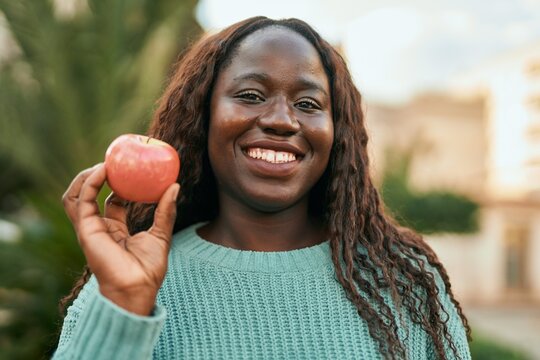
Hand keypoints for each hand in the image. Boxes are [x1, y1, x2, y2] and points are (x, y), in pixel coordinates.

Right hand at [62, 163, 179, 314]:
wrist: (138, 287)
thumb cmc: (149, 268)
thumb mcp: (161, 234)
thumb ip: (166, 210)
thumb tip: (175, 185)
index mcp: (115, 229)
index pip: (111, 199)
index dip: (118, 182)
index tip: (131, 167)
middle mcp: (100, 227)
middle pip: (89, 194)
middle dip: (98, 175)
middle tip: (116, 161)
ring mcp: (90, 228)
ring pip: (76, 195)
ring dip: (87, 176)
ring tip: (106, 163)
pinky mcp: (86, 229)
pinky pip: (80, 200)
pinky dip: (89, 183)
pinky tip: (103, 171)